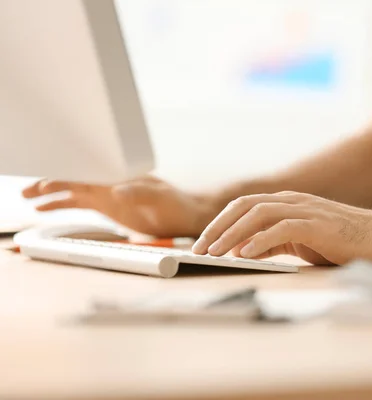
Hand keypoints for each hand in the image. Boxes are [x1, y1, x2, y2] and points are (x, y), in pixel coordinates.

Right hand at [22, 177, 220, 237]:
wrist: (189, 215)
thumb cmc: (177, 204)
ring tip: (27, 198)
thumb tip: (115, 191)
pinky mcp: (110, 208)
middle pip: (74, 181)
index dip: (65, 177)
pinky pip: (79, 204)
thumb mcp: (161, 198)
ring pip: (72, 192)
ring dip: (50, 195)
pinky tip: (44, 208)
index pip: (86, 174)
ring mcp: (108, 196)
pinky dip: (61, 204)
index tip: (45, 182)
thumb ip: (140, 194)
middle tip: (26, 192)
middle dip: (49, 184)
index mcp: (119, 178)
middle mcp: (110, 184)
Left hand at [192, 191, 371, 264]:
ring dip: (232, 234)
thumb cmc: (344, 242)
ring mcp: (306, 210)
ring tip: (214, 253)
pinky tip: (244, 254)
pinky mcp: (318, 225)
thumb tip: (244, 251)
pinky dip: (260, 241)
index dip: (220, 224)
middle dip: (218, 228)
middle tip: (199, 249)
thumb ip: (275, 242)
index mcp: (288, 203)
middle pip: (244, 207)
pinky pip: (282, 229)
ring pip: (258, 215)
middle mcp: (293, 201)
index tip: (202, 244)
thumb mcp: (302, 241)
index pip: (244, 207)